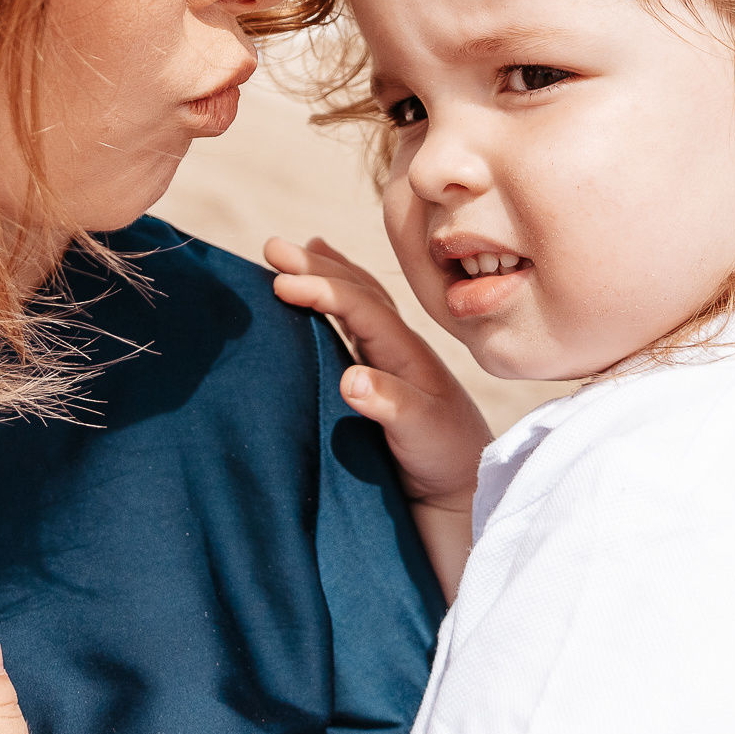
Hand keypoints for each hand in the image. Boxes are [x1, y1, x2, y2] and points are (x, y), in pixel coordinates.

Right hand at [265, 236, 490, 513]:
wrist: (462, 485)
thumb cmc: (445, 457)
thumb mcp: (421, 431)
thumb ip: (390, 405)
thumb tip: (349, 379)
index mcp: (407, 352)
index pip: (362, 307)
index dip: (322, 289)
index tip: (280, 282)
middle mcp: (398, 346)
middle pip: (357, 292)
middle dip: (315, 267)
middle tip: (272, 248)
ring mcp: (388, 359)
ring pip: (355, 303)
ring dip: (325, 275)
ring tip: (295, 252)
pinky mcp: (377, 378)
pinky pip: (352, 326)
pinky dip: (333, 304)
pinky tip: (319, 298)